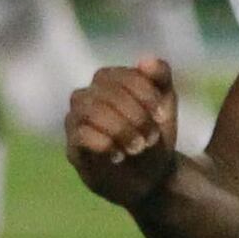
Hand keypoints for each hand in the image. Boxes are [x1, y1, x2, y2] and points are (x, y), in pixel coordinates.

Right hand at [65, 57, 180, 207]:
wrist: (150, 177)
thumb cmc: (155, 134)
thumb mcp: (166, 104)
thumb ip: (161, 77)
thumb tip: (144, 60)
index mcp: (110, 81)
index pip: (123, 75)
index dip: (145, 93)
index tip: (162, 116)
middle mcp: (88, 95)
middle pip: (107, 92)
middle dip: (136, 115)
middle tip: (151, 137)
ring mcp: (76, 120)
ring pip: (90, 110)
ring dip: (121, 129)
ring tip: (137, 147)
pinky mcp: (72, 147)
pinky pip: (80, 134)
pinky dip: (105, 144)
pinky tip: (119, 155)